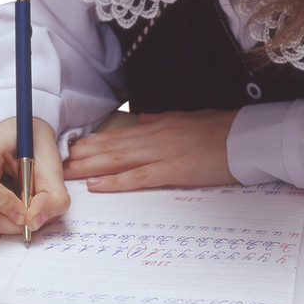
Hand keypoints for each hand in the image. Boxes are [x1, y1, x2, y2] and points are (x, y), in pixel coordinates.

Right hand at [0, 118, 70, 233]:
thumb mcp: (52, 163)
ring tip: (22, 198)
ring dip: (6, 217)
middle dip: (10, 218)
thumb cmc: (32, 142)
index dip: (5, 206)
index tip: (28, 210)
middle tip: (33, 211)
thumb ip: (52, 195)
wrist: (18, 133)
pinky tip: (9, 198)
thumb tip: (34, 223)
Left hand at [62, 109, 237, 190]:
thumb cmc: (224, 128)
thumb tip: (143, 120)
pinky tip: (97, 185)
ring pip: (118, 160)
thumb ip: (164, 120)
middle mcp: (157, 136)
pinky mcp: (175, 170)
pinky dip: (116, 181)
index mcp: (161, 125)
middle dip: (82, 154)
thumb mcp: (190, 118)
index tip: (71, 147)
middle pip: (112, 146)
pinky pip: (139, 177)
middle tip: (55, 162)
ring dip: (89, 167)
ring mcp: (165, 153)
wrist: (248, 136)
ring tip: (65, 172)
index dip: (93, 141)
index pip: (119, 134)